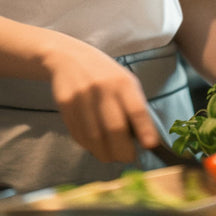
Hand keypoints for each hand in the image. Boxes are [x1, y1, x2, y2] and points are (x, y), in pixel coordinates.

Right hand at [42, 36, 159, 162]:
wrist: (68, 57)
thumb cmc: (103, 73)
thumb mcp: (123, 81)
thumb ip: (133, 106)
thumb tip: (143, 139)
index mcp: (122, 82)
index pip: (137, 109)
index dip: (145, 129)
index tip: (150, 146)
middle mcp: (102, 88)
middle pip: (115, 129)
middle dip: (123, 152)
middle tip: (128, 158)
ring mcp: (82, 97)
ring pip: (95, 138)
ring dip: (105, 154)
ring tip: (111, 155)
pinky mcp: (65, 105)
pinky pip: (79, 136)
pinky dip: (89, 146)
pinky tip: (95, 143)